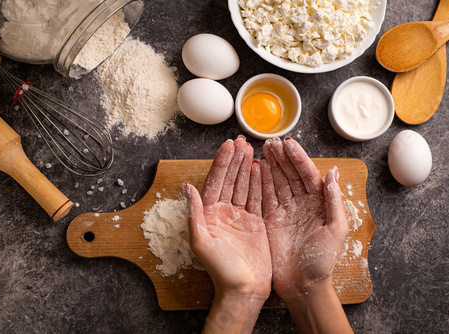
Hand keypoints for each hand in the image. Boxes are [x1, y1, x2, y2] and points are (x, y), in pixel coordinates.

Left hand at [185, 136, 270, 332]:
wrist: (243, 291)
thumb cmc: (221, 271)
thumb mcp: (202, 242)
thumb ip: (194, 213)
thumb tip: (187, 187)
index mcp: (209, 215)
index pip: (215, 182)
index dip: (221, 163)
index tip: (228, 146)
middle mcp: (223, 213)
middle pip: (230, 180)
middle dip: (235, 160)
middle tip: (242, 141)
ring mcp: (240, 217)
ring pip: (244, 186)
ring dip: (247, 167)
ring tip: (252, 149)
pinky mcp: (255, 223)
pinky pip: (257, 198)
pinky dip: (260, 183)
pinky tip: (262, 168)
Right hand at [260, 137, 347, 299]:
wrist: (303, 286)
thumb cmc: (322, 261)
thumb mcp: (336, 231)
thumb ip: (334, 201)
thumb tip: (333, 173)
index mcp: (318, 203)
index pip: (307, 175)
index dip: (298, 159)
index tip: (288, 144)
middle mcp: (301, 203)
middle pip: (290, 174)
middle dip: (282, 157)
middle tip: (271, 142)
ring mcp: (285, 210)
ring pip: (277, 181)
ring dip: (271, 165)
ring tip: (262, 149)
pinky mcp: (271, 219)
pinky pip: (265, 196)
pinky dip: (260, 182)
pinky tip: (256, 168)